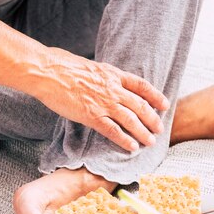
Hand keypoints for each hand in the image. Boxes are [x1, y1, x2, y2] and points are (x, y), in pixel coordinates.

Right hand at [31, 47, 169, 150]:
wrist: (48, 71)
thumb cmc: (63, 66)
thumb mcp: (91, 67)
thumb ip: (103, 77)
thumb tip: (108, 82)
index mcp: (113, 74)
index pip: (141, 86)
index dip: (155, 96)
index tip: (164, 104)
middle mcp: (113, 89)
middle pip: (140, 105)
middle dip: (152, 118)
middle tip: (159, 129)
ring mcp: (103, 103)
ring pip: (131, 120)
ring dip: (143, 132)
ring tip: (150, 141)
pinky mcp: (91, 116)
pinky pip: (113, 130)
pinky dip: (124, 140)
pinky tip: (132, 147)